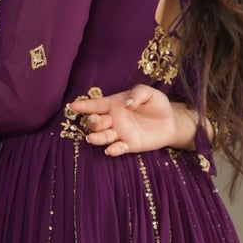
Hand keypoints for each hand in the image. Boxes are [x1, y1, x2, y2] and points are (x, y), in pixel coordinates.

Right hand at [68, 84, 190, 156]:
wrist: (170, 121)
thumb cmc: (157, 104)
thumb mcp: (149, 93)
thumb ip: (138, 94)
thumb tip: (126, 103)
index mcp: (114, 104)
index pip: (96, 105)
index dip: (84, 105)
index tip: (72, 105)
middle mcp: (113, 119)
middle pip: (97, 122)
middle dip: (92, 121)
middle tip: (93, 120)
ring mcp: (120, 133)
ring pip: (103, 136)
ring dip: (97, 137)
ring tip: (91, 138)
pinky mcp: (129, 144)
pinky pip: (118, 148)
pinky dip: (113, 149)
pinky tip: (110, 150)